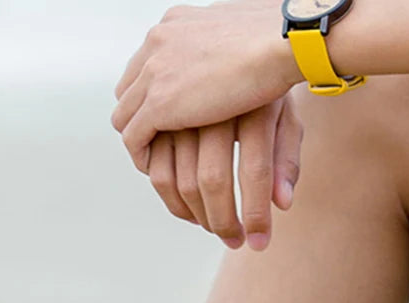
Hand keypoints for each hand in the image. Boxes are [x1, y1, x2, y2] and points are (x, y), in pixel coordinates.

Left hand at [113, 2, 303, 172]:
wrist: (282, 41)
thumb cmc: (280, 43)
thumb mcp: (242, 41)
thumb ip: (223, 54)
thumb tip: (232, 69)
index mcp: (176, 23)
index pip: (145, 64)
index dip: (150, 95)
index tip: (167, 120)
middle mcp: (158, 41)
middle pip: (129, 89)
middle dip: (139, 119)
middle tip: (158, 145)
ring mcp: (154, 71)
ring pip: (125, 116)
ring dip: (139, 141)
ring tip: (159, 164)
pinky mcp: (159, 102)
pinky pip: (133, 138)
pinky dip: (142, 157)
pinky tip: (161, 172)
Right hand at [147, 94, 302, 250]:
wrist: (239, 39)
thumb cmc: (267, 83)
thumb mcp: (286, 118)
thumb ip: (286, 160)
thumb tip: (283, 204)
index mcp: (254, 105)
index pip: (256, 172)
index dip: (256, 214)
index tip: (258, 243)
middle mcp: (216, 103)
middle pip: (212, 180)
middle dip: (221, 221)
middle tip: (230, 239)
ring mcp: (183, 102)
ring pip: (176, 175)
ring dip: (189, 210)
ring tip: (203, 221)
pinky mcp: (158, 102)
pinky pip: (149, 157)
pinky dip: (159, 181)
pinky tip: (178, 195)